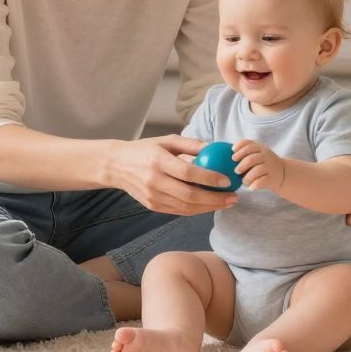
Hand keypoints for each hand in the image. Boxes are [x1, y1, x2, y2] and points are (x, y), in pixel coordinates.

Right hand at [107, 135, 237, 216]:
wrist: (116, 166)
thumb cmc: (144, 150)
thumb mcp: (166, 140)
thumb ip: (190, 144)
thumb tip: (214, 147)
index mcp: (158, 161)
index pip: (188, 173)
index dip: (209, 178)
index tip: (227, 181)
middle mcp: (154, 181)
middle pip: (189, 195)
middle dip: (215, 199)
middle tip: (233, 197)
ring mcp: (153, 197)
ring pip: (186, 207)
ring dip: (209, 207)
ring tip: (226, 203)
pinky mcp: (153, 206)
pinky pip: (179, 211)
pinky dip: (197, 210)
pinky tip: (209, 205)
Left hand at [233, 140, 286, 192]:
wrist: (283, 174)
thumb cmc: (263, 165)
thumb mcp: (257, 155)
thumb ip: (246, 154)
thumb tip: (225, 158)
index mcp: (260, 148)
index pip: (249, 144)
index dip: (240, 147)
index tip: (232, 153)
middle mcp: (266, 155)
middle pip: (251, 158)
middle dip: (241, 165)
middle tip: (236, 171)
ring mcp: (270, 166)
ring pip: (257, 170)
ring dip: (247, 177)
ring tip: (244, 182)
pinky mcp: (273, 177)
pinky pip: (263, 180)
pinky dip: (255, 184)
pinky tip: (251, 188)